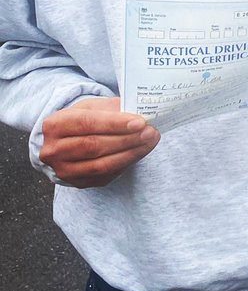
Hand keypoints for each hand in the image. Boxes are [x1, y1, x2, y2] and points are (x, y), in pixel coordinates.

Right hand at [39, 97, 159, 187]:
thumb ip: (112, 108)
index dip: (115, 124)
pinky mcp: (77, 183)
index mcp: (54, 125)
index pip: (87, 123)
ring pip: (101, 165)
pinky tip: (139, 152)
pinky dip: (126, 163)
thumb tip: (139, 113)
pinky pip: (105, 176)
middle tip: (150, 132)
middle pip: (94, 146)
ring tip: (150, 141)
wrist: (67, 141)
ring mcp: (63, 171)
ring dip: (130, 153)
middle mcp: (53, 151)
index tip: (140, 122)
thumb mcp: (92, 106)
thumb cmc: (83, 119)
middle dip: (127, 139)